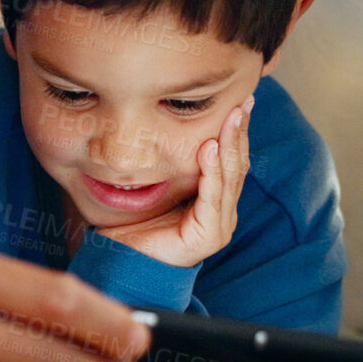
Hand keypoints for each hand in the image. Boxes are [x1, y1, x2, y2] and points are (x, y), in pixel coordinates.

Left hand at [95, 97, 251, 267]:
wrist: (119, 259)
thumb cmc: (134, 223)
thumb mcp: (158, 185)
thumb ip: (174, 164)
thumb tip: (176, 127)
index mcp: (214, 203)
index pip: (230, 162)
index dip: (236, 133)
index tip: (239, 103)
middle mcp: (221, 214)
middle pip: (235, 167)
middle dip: (239, 133)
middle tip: (243, 103)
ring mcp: (218, 227)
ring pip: (229, 179)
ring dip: (231, 145)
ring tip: (232, 118)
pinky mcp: (207, 238)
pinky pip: (212, 199)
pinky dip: (212, 172)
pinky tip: (211, 149)